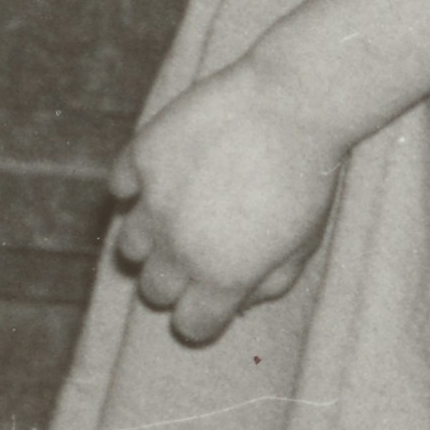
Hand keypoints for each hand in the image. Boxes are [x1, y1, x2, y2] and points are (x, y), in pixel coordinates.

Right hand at [111, 65, 355, 342]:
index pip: (191, 327)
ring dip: (153, 236)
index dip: (204, 315)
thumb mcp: (304, 242)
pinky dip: (138, 182)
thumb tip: (238, 306)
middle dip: (176, 278)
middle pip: (154, 290)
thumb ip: (270, 284)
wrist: (294, 102)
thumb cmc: (308, 175)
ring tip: (184, 209)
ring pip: (130, 246)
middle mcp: (180, 249)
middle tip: (200, 247)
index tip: (213, 294)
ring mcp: (155, 202)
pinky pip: (121, 186)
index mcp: (223, 278)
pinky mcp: (142, 157)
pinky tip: (171, 169)